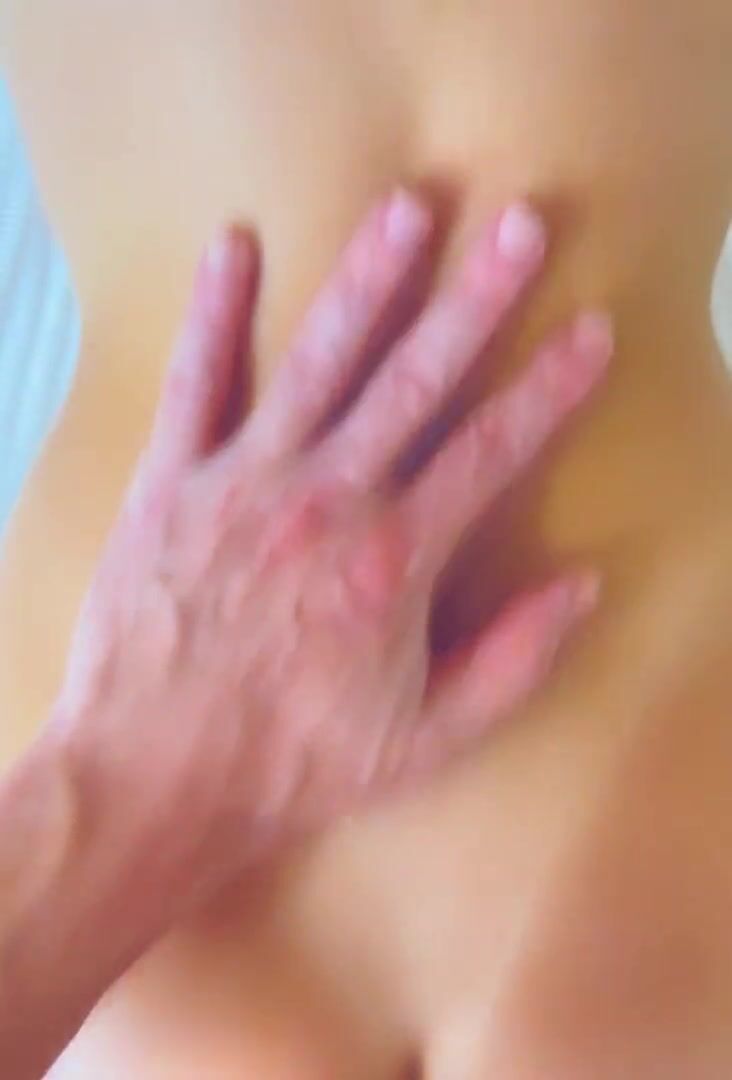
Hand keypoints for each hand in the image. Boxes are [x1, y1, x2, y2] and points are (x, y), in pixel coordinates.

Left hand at [51, 192, 611, 904]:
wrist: (152, 779)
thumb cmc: (291, 767)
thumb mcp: (425, 742)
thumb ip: (513, 662)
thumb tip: (583, 586)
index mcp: (391, 563)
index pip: (490, 452)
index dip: (549, 389)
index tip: (590, 331)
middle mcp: (324, 501)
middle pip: (414, 381)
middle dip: (474, 300)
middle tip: (517, 225)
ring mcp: (241, 482)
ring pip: (317, 362)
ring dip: (366, 280)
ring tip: (405, 209)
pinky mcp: (168, 484)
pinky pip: (193, 383)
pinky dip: (212, 312)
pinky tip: (231, 245)